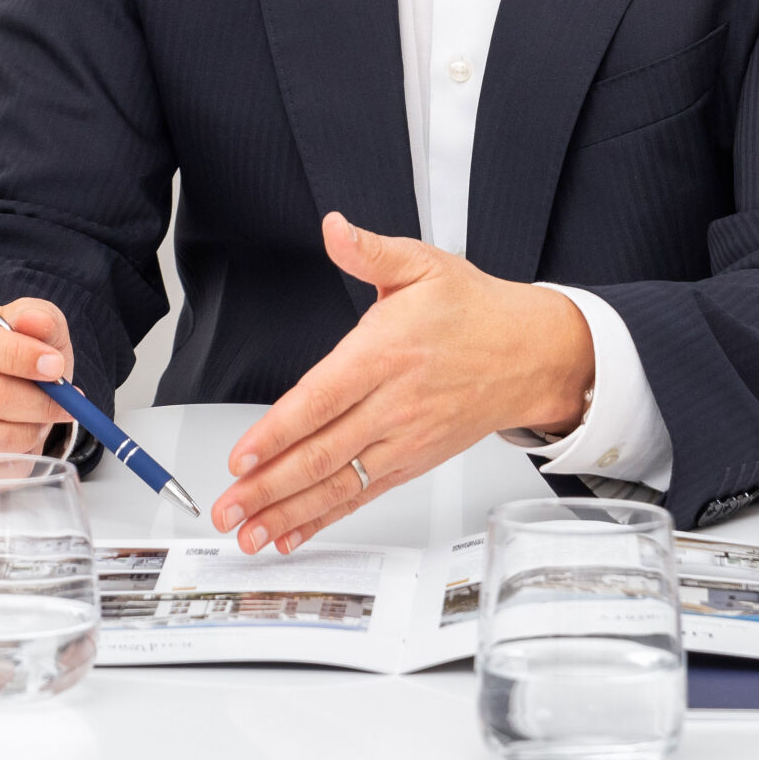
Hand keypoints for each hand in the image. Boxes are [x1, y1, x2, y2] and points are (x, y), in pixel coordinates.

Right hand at [0, 297, 75, 454]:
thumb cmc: (8, 361)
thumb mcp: (30, 330)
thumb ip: (39, 318)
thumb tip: (33, 322)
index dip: (15, 354)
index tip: (55, 366)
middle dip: (36, 402)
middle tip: (64, 404)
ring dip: (24, 434)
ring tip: (40, 424)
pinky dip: (10, 461)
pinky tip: (20, 445)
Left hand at [207, 212, 594, 552]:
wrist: (532, 354)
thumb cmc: (475, 311)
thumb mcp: (424, 264)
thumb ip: (371, 250)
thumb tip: (335, 228)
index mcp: (387, 353)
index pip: (323, 398)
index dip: (279, 431)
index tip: (243, 455)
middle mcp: (394, 404)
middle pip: (323, 453)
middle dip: (269, 486)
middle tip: (226, 508)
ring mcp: (404, 440)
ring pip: (339, 484)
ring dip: (289, 512)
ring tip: (248, 531)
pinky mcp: (412, 461)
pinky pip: (362, 495)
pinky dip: (324, 518)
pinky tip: (291, 532)